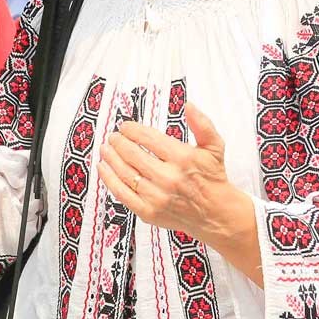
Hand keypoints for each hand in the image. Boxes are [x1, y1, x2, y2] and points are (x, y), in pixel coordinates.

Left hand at [99, 106, 246, 241]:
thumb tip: (189, 105)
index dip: (132, 129)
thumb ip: (202, 124)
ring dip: (110, 157)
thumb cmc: (212, 177)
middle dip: (118, 142)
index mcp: (182, 158)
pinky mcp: (148, 212)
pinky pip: (122, 193)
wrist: (215, 213)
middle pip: (132, 154)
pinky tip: (103, 167)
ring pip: (124, 172)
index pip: (148, 138)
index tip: (125, 126)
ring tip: (105, 148)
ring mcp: (156, 197)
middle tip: (113, 136)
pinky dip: (109, 179)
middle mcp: (168, 178)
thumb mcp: (214, 146)